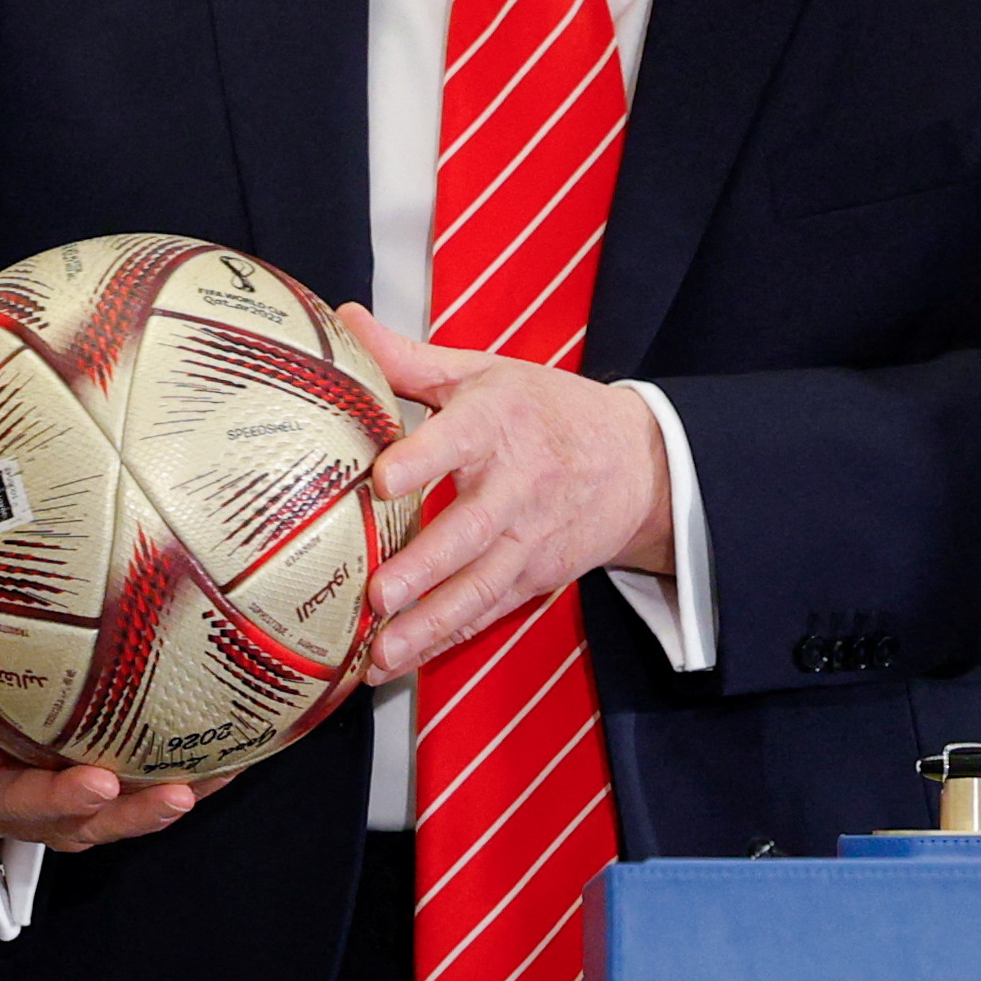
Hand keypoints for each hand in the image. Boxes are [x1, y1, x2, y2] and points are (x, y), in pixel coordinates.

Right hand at [0, 562, 225, 849]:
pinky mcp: (88, 814)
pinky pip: (133, 809)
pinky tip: (225, 768)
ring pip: (89, 826)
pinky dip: (175, 792)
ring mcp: (44, 815)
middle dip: (62, 800)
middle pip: (25, 811)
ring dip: (135, 813)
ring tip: (180, 793)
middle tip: (97, 784)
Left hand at [340, 305, 671, 681]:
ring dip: (431, 623)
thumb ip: (408, 358)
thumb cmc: (543, 410)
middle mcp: (517, 485)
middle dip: (425, 567)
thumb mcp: (482, 372)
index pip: (458, 439)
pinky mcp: (534, 577)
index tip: (384, 477)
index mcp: (498, 423)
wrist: (636, 463)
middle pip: (472, 531)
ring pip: (480, 587)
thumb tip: (343, 320)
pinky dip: (445, 639)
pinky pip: (487, 612)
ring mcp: (529, 539)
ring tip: (382, 654)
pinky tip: (399, 660)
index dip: (423, 459)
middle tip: (378, 593)